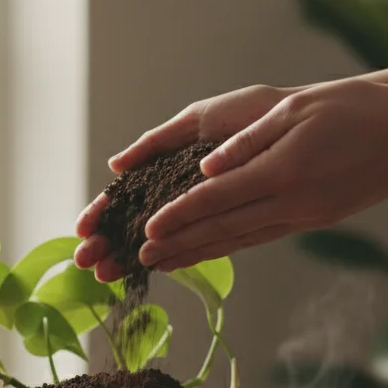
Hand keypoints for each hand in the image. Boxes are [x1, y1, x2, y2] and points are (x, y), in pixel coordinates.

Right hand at [74, 85, 291, 280]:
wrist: (306, 122)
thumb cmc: (257, 114)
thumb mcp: (201, 120)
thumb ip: (159, 141)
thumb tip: (116, 164)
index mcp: (175, 167)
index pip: (129, 195)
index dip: (104, 212)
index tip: (81, 230)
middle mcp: (190, 193)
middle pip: (139, 223)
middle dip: (110, 243)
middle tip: (86, 262)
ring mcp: (213, 212)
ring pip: (166, 239)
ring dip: (134, 257)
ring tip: (107, 274)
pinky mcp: (241, 224)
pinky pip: (206, 245)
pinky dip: (179, 256)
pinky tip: (155, 268)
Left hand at [137, 79, 387, 271]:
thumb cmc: (355, 109)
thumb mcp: (298, 109)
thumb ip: (249, 140)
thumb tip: (206, 167)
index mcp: (284, 171)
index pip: (219, 199)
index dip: (180, 216)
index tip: (148, 230)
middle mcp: (293, 202)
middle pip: (224, 229)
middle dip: (180, 245)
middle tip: (141, 259)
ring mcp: (305, 216)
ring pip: (241, 239)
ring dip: (199, 253)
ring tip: (165, 265)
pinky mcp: (313, 220)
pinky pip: (262, 236)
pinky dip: (231, 246)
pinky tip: (209, 251)